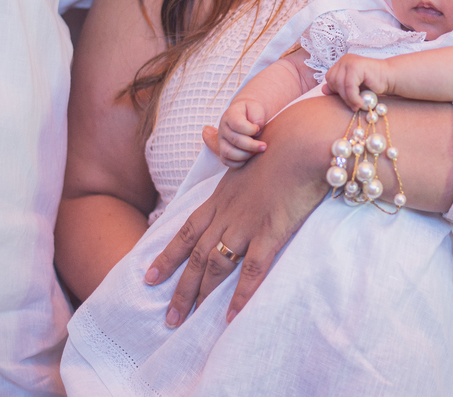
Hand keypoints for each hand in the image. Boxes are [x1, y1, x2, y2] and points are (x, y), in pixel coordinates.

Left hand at [145, 95, 346, 326]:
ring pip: (216, 266)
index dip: (168, 256)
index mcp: (221, 196)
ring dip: (200, 295)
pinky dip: (241, 294)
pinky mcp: (271, 232)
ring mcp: (247, 224)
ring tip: (189, 320)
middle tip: (168, 317)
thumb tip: (206, 131)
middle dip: (180, 288)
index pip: (187, 231)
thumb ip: (224, 146)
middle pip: (197, 256)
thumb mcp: (245, 145)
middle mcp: (228, 213)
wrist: (303, 141)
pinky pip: (252, 270)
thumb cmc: (280, 141)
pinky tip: (232, 316)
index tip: (149, 277)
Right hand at [210, 99, 267, 166]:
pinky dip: (239, 162)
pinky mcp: (223, 151)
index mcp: (230, 115)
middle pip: (234, 140)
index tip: (259, 129)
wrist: (249, 115)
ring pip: (228, 152)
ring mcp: (221, 141)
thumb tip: (256, 131)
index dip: (250, 129)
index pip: (237, 124)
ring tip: (256, 152)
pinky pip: (227, 161)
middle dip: (252, 145)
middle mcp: (223, 128)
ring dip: (245, 155)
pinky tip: (249, 157)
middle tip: (264, 146)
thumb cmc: (253, 112)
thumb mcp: (257, 108)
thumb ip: (258, 117)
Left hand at [324, 54, 393, 109]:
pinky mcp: (357, 66)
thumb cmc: (372, 84)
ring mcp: (350, 61)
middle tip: (353, 106)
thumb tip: (323, 90)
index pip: (330, 78)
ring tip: (357, 106)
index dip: (336, 91)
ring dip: (349, 99)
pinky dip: (354, 98)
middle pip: (333, 81)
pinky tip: (361, 102)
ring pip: (340, 85)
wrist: (390, 78)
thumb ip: (339, 88)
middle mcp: (344, 60)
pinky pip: (349, 86)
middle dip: (342, 96)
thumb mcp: (352, 88)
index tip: (347, 100)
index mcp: (341, 63)